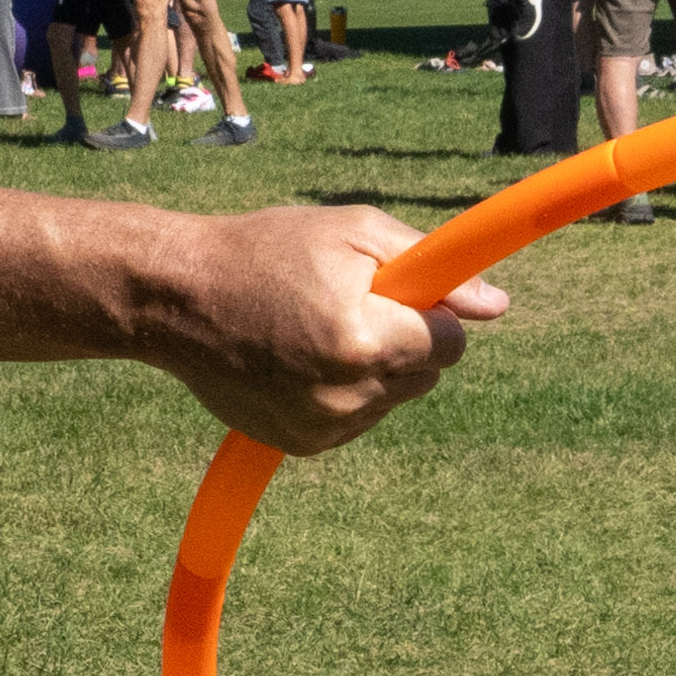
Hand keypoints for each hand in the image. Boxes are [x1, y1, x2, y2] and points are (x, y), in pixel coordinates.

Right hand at [151, 203, 495, 455]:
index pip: (450, 344)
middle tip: (348, 303)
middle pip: (425, 375)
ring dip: (374, 367)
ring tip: (315, 328)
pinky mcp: (301, 444)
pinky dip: (342, 391)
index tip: (399, 291)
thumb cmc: (267, 250)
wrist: (178, 298)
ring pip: (391, 398)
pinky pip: (355, 418)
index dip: (432, 311)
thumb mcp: (354, 232)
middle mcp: (348, 395)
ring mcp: (323, 427)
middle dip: (404, 339)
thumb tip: (497, 306)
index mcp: (366, 341)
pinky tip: (299, 359)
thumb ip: (432, 267)